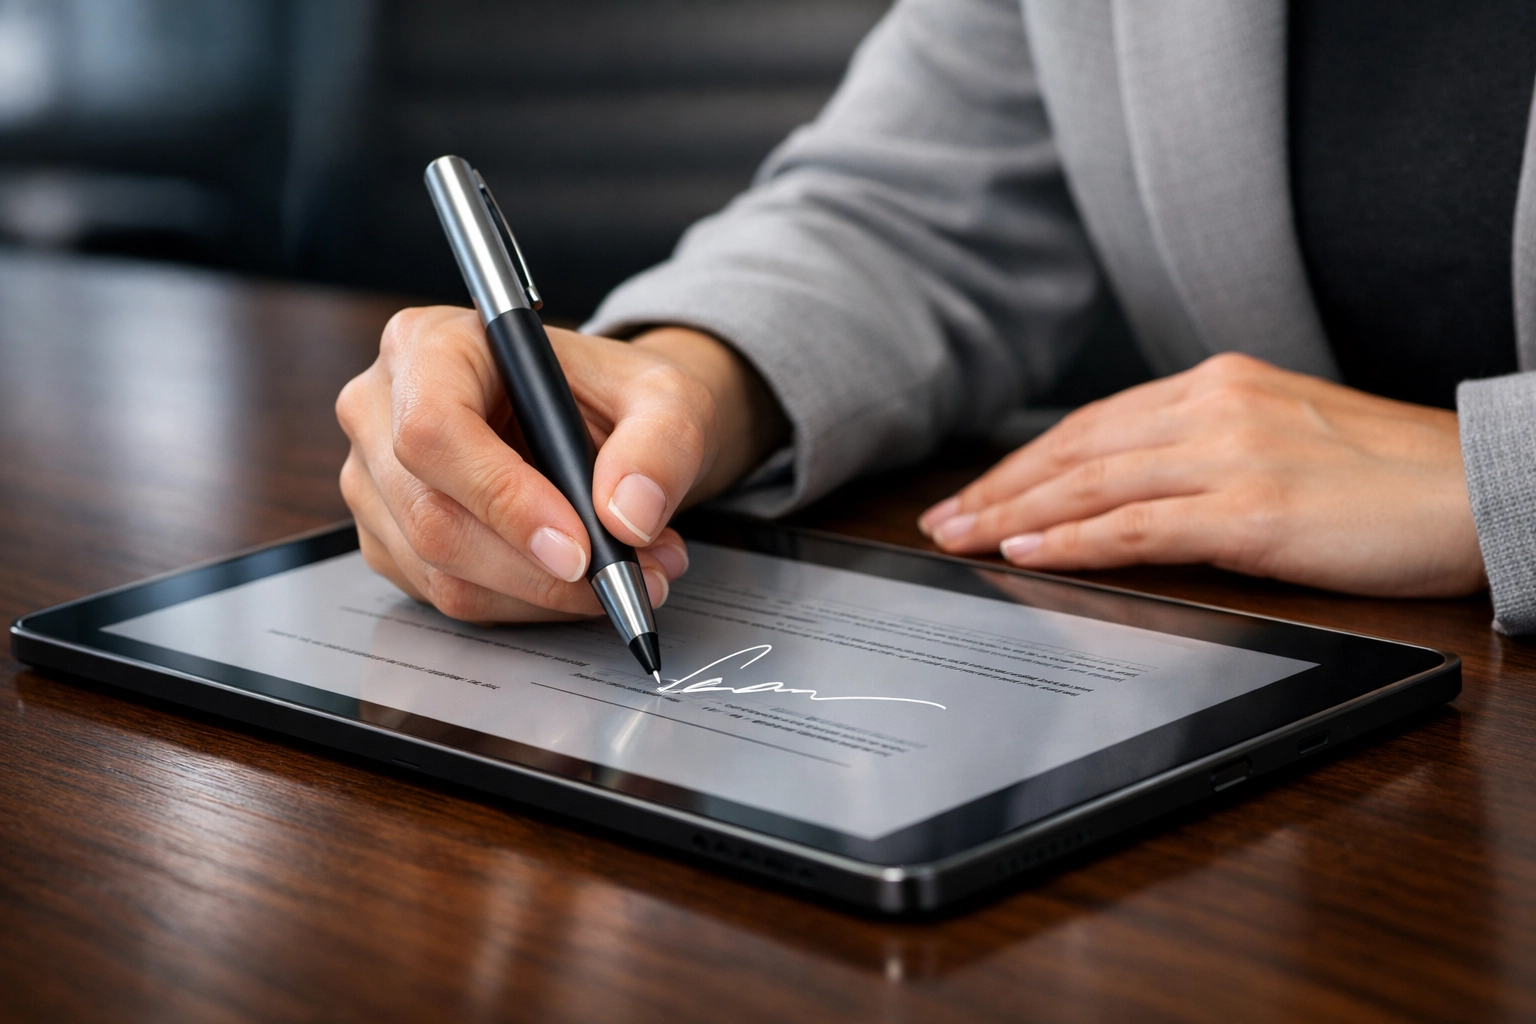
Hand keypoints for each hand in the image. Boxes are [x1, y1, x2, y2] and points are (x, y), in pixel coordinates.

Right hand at [336, 308, 787, 620]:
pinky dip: (527, 604)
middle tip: (628, 576)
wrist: (608, 425)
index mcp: (432, 344)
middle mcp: (383, 408)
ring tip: (626, 575)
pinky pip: (450, 597)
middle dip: (540, 568)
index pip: (435, 428)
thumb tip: (630, 515)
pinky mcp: (391, 539)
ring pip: (442, 571)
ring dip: (545, 593)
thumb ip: (660, 446)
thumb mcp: (668, 398)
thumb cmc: (618, 396)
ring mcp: (377, 480)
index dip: (503, 497)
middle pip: (433, 515)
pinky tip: (577, 581)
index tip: (578, 547)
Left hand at [918, 353, 1486, 596]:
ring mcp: (1231, 455)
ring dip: (1013, 516)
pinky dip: (1071, 542)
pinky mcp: (1252, 510)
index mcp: (1219, 384)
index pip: (1093, 425)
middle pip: (1075, 450)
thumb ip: (1204, 451)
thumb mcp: (1282, 438)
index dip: (1025, 462)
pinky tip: (1026, 554)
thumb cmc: (1389, 476)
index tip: (979, 492)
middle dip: (998, 489)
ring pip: (1090, 485)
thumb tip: (1127, 493)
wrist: (1481, 489)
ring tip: (962, 540)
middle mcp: (1215, 407)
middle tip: (943, 520)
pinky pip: (1135, 528)